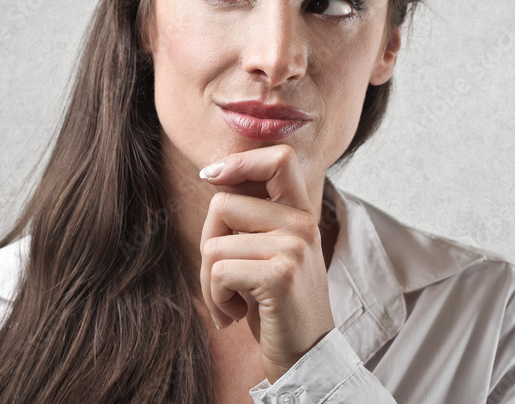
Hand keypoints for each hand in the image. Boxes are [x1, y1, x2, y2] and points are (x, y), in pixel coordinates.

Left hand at [199, 144, 335, 383]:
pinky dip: (214, 298)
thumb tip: (214, 174)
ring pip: (213, 244)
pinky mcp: (279, 275)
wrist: (305, 356)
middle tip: (221, 277)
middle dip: (208, 244)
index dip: (240, 161)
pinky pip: (217, 271)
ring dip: (208, 281)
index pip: (279, 158)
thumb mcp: (270, 251)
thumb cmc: (276, 305)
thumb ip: (253, 216)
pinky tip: (234, 314)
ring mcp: (294, 248)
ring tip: (232, 300)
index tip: (212, 177)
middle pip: (222, 204)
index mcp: (301, 214)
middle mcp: (302, 225)